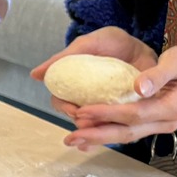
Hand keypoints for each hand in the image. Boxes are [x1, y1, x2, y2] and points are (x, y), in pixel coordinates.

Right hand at [29, 28, 159, 125]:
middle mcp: (88, 99)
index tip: (73, 110)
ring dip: (97, 131)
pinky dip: (118, 131)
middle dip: (81, 125)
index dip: (64, 107)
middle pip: (78, 117)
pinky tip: (118, 133)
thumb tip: (34, 75)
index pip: (61, 101)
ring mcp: (108, 106)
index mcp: (74, 85)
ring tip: (103, 132)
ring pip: (98, 125)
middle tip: (88, 124)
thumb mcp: (87, 44)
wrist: (141, 44)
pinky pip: (121, 124)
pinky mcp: (129, 110)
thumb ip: (62, 58)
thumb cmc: (112, 42)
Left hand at [51, 44, 176, 152]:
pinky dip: (108, 133)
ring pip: (126, 135)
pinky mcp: (154, 122)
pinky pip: (129, 130)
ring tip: (72, 139)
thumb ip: (159, 74)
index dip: (108, 114)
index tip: (83, 111)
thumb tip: (137, 87)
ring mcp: (160, 125)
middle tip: (70, 136)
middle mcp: (166, 121)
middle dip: (97, 135)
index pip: (134, 114)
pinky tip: (89, 137)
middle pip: (127, 131)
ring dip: (99, 138)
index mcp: (172, 107)